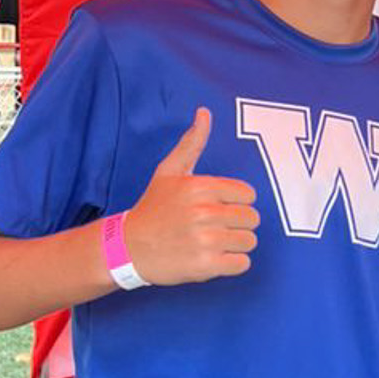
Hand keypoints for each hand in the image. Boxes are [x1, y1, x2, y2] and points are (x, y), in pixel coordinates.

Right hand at [122, 108, 259, 285]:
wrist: (126, 248)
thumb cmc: (152, 209)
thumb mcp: (168, 171)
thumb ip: (191, 143)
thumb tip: (204, 112)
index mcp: (200, 187)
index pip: (249, 195)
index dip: (236, 203)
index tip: (217, 209)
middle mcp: (204, 212)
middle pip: (252, 218)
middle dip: (237, 225)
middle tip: (214, 229)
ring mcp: (206, 239)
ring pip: (249, 241)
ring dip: (235, 245)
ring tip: (212, 244)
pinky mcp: (206, 265)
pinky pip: (242, 263)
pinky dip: (232, 264)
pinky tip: (213, 259)